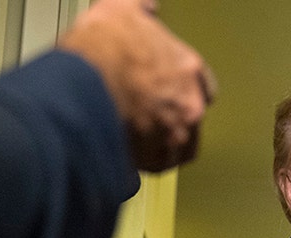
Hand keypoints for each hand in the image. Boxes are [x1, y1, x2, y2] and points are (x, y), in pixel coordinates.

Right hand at [56, 0, 213, 171]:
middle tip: (151, 123)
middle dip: (175, 124)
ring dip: (160, 150)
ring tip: (139, 148)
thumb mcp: (123, 8)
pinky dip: (142, 166)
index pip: (203, 87)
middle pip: (192, 122)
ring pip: (175, 150)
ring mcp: (171, 134)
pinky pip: (152, 168)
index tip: (170, 96)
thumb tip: (145, 7)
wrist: (87, 77)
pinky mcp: (151, 158)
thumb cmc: (104, 46)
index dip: (183, 92)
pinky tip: (127, 160)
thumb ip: (140, 9)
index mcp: (188, 68)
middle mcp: (187, 104)